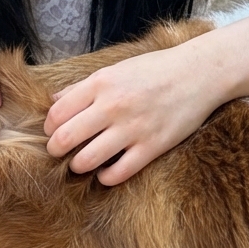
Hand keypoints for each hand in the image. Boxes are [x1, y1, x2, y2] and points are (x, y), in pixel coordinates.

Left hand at [43, 42, 224, 185]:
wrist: (199, 73)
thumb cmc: (154, 70)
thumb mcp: (114, 70)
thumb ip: (82, 87)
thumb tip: (52, 102)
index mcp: (100, 84)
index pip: (56, 114)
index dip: (49, 128)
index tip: (54, 132)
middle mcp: (112, 106)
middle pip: (64, 139)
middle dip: (56, 150)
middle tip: (61, 152)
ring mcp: (132, 128)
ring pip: (86, 160)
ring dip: (78, 165)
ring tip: (82, 162)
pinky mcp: (152, 147)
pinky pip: (118, 174)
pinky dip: (106, 177)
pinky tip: (106, 171)